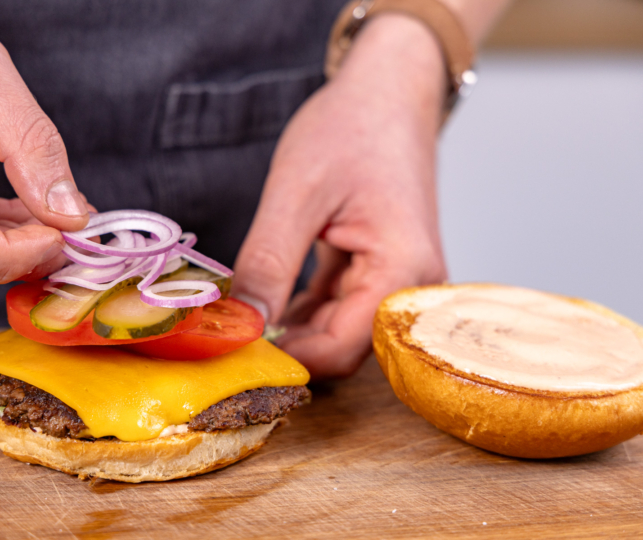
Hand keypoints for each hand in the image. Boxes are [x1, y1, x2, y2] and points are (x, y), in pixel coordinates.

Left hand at [232, 15, 448, 377]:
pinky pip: (341, 310)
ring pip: (341, 332)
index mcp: (403, 269)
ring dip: (294, 329)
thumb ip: (269, 263)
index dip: (287, 355)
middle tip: (232, 332)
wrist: (389, 93)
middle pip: (345, 348)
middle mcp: (412, 286)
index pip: (342, 347)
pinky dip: (304, 311)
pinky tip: (272, 298)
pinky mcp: (382, 273)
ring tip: (246, 312)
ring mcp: (400, 281)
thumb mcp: (296, 194)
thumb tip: (242, 324)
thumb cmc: (352, 128)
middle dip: (289, 346)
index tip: (234, 346)